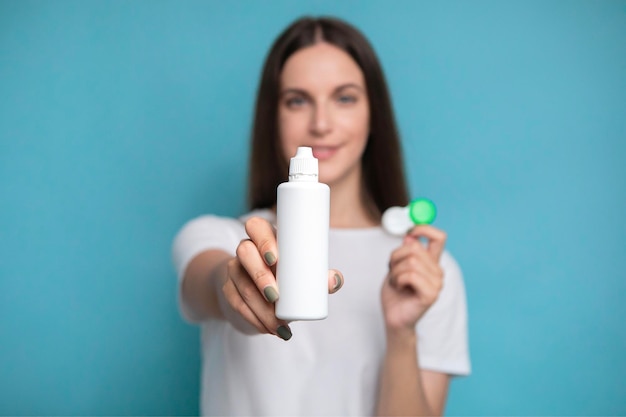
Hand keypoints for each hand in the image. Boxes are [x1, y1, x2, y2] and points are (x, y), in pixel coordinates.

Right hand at [219, 216, 343, 339]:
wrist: (258, 291)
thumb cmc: (285, 276)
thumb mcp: (300, 273)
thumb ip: (318, 276)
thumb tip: (334, 280)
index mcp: (266, 236)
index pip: (256, 226)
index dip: (263, 240)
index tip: (275, 259)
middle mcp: (247, 249)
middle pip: (244, 252)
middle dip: (260, 276)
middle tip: (276, 297)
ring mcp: (235, 269)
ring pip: (242, 283)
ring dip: (260, 306)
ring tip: (279, 324)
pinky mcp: (229, 290)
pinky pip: (236, 303)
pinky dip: (253, 318)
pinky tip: (266, 328)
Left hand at [381, 225, 446, 334]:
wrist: (394, 317)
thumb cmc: (395, 293)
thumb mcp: (396, 266)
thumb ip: (405, 252)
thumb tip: (409, 237)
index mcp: (432, 262)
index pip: (439, 237)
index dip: (424, 229)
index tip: (409, 233)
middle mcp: (438, 271)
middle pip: (415, 248)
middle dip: (396, 257)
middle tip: (393, 271)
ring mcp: (437, 283)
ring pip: (411, 261)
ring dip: (395, 271)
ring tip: (396, 282)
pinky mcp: (431, 294)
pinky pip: (411, 275)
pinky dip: (398, 280)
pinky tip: (400, 288)